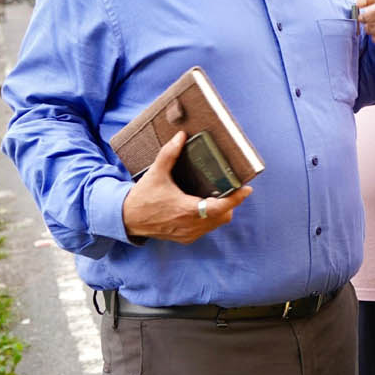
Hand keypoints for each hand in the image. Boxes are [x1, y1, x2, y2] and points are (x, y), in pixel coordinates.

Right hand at [119, 130, 251, 242]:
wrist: (127, 219)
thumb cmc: (143, 196)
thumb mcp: (155, 173)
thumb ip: (169, 154)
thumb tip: (181, 136)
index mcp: (186, 209)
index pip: (219, 207)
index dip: (235, 199)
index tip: (247, 189)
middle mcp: (190, 225)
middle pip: (223, 216)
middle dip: (230, 203)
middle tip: (231, 188)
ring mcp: (188, 234)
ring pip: (216, 224)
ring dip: (221, 212)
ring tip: (220, 196)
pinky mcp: (185, 238)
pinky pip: (206, 230)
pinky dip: (210, 219)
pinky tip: (205, 206)